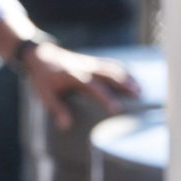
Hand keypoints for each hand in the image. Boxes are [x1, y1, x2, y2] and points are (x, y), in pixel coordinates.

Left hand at [26, 42, 140, 129]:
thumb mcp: (45, 94)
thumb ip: (57, 109)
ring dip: (127, 77)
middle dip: (124, 84)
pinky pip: (110, 64)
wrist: (40, 54)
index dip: (105, 96)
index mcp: (73, 75)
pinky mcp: (93, 61)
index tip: (117, 109)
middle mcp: (84, 67)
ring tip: (140, 89)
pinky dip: (123, 70)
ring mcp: (90, 62)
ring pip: (112, 68)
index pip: (92, 86)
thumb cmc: (43, 77)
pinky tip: (133, 79)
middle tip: (139, 95)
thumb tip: (66, 126)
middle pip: (107, 73)